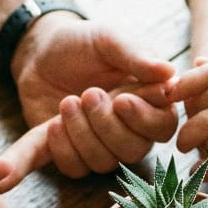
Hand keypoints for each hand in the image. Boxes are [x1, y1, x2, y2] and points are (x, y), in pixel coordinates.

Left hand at [9, 15, 177, 179]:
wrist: (39, 53)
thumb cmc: (81, 43)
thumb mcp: (108, 39)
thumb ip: (136, 55)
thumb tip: (169, 72)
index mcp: (148, 100)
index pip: (163, 127)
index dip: (144, 120)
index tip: (120, 100)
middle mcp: (130, 128)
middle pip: (134, 151)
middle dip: (107, 126)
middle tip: (87, 94)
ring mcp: (102, 144)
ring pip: (104, 163)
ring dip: (82, 134)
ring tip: (66, 102)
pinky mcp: (73, 153)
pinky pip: (74, 168)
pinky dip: (61, 149)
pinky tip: (53, 124)